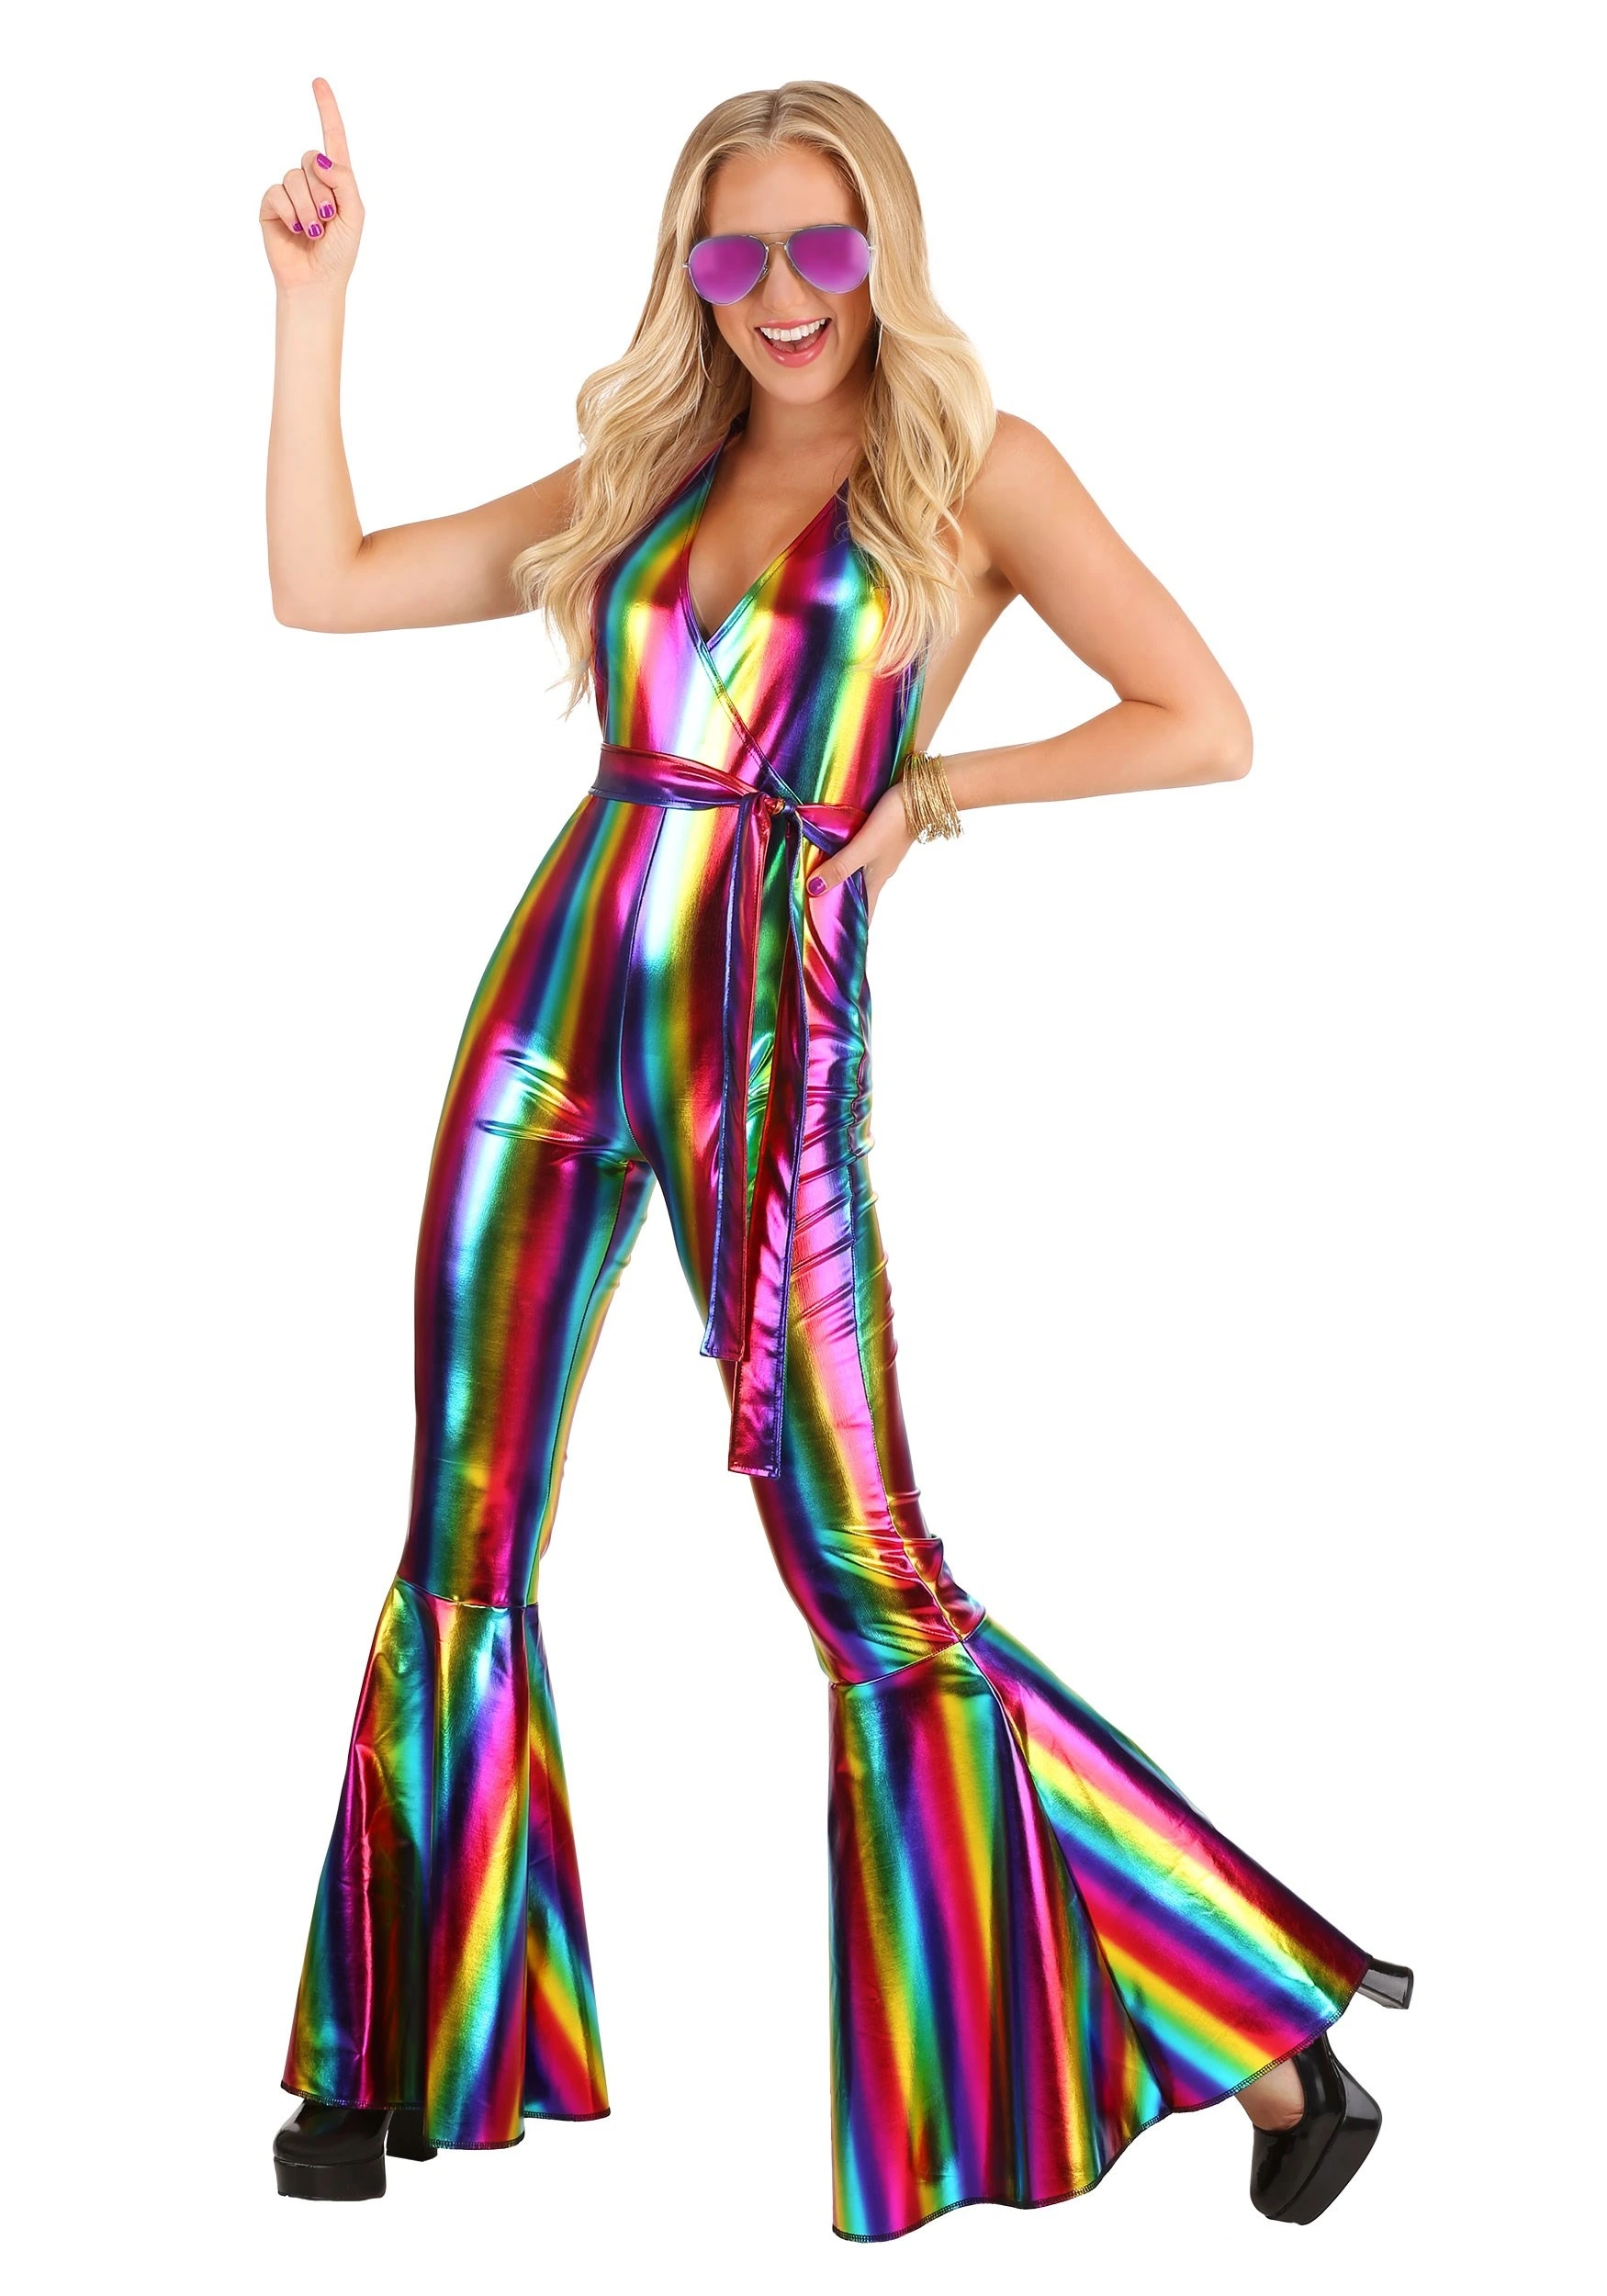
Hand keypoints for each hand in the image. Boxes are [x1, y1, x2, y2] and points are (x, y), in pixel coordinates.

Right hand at [259, 78, 363, 294]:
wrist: (317, 282)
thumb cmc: (340, 252)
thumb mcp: (355, 215)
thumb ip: (345, 181)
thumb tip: (319, 157)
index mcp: (336, 180)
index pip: (332, 138)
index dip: (326, 110)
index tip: (318, 81)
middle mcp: (311, 181)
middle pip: (309, 158)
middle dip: (321, 191)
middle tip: (327, 220)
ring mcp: (289, 192)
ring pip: (293, 177)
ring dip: (307, 208)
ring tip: (314, 231)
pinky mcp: (270, 205)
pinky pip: (276, 192)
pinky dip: (289, 212)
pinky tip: (296, 230)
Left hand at [806, 784, 913, 923]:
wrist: (920, 792)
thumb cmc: (893, 821)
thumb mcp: (863, 847)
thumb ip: (840, 867)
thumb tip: (813, 890)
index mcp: (876, 881)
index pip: (866, 915)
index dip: (855, 931)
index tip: (842, 948)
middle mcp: (879, 873)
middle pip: (860, 898)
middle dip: (844, 910)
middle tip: (820, 921)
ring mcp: (881, 857)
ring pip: (859, 879)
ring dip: (844, 887)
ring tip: (821, 892)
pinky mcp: (881, 840)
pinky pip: (860, 861)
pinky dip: (847, 867)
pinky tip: (836, 859)